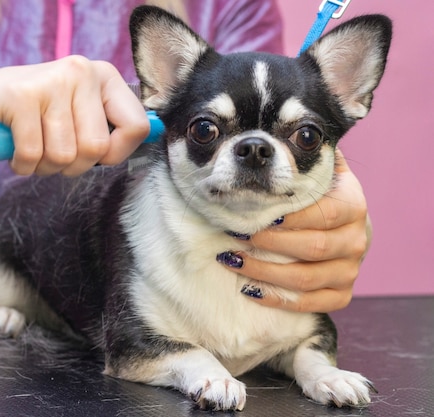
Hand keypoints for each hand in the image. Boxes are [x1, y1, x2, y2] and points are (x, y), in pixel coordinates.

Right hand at [0, 56, 149, 175]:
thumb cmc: (34, 112)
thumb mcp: (78, 112)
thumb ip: (112, 124)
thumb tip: (156, 134)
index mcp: (104, 76)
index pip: (137, 128)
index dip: (116, 155)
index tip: (94, 156)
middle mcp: (82, 71)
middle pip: (96, 149)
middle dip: (73, 167)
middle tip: (53, 155)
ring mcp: (51, 81)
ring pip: (64, 156)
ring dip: (44, 168)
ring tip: (32, 150)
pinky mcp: (20, 96)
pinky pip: (33, 155)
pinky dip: (22, 166)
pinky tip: (15, 153)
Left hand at [220, 150, 369, 312]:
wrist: (340, 230)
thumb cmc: (318, 198)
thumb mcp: (319, 173)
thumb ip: (307, 157)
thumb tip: (291, 131)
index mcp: (353, 205)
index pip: (327, 212)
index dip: (293, 216)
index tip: (259, 214)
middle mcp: (357, 239)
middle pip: (314, 247)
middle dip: (269, 242)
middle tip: (235, 235)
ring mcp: (350, 270)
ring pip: (307, 278)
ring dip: (264, 271)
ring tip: (231, 259)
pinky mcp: (341, 294)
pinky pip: (311, 304)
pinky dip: (277, 298)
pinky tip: (249, 289)